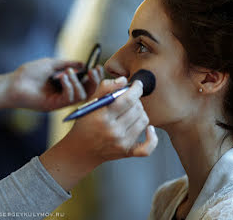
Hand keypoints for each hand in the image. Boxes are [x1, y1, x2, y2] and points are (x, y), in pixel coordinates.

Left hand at [6, 58, 104, 110]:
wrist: (13, 83)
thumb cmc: (29, 73)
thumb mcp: (51, 64)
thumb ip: (67, 64)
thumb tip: (83, 64)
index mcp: (65, 84)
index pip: (85, 83)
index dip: (94, 76)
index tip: (97, 66)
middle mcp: (64, 94)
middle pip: (87, 91)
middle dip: (93, 81)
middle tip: (93, 71)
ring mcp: (60, 101)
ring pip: (80, 96)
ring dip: (77, 82)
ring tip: (67, 72)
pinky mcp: (54, 106)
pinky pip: (69, 98)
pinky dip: (69, 86)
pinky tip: (62, 78)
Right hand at [40, 77, 157, 190]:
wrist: (80, 150)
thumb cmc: (85, 123)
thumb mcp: (90, 103)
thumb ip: (105, 88)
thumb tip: (124, 80)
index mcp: (103, 116)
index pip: (128, 99)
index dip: (136, 89)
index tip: (137, 84)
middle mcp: (113, 131)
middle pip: (137, 109)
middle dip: (136, 100)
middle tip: (129, 99)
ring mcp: (121, 143)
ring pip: (144, 121)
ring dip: (141, 113)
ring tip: (131, 112)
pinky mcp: (127, 152)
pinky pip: (148, 147)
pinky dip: (152, 137)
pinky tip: (149, 130)